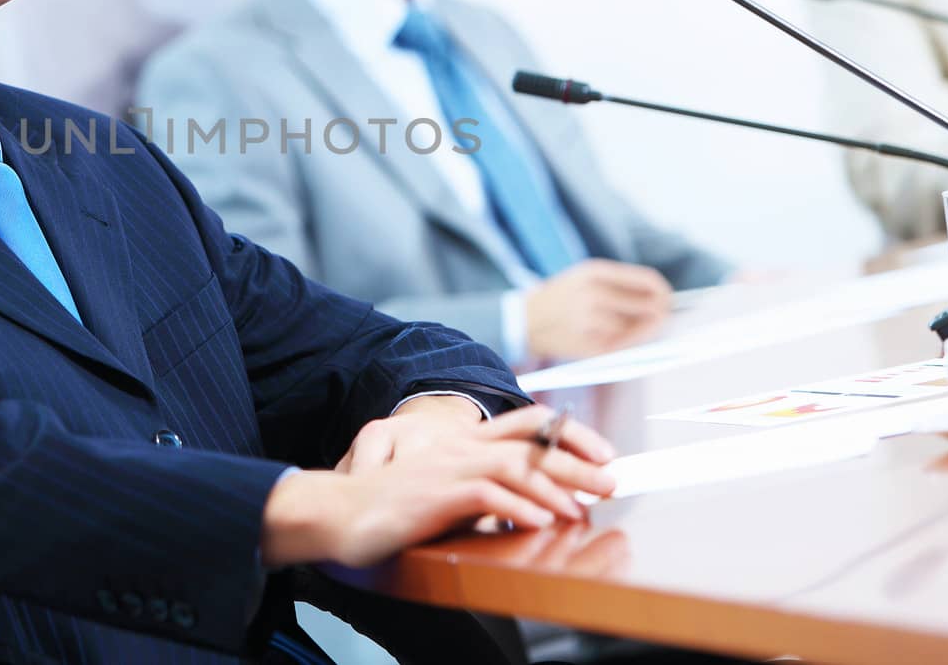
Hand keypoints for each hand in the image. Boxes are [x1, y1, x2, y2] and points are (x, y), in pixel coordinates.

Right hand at [262, 404, 615, 568]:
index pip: (525, 425)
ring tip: (583, 507)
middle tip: (611, 481)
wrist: (337, 513)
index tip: (601, 454)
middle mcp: (459, 450)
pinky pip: (484, 496)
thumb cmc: (386, 511)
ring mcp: (447, 469)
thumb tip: (520, 510)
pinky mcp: (435, 494)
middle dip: (575, 462)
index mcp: (463, 446)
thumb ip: (478, 497)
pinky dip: (517, 508)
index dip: (566, 434)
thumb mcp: (442, 497)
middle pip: (529, 446)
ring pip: (513, 467)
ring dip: (554, 487)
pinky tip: (540, 521)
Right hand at [525, 259, 672, 360]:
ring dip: (642, 331)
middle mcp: (593, 294)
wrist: (524, 320)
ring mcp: (590, 321)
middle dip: (660, 315)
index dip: (663, 292)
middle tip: (662, 318)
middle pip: (649, 307)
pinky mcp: (588, 345)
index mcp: (594, 272)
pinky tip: (617, 339)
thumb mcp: (586, 277)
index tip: (668, 299)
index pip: (648, 281)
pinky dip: (626, 344)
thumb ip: (621, 285)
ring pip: (638, 328)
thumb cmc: (563, 297)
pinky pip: (623, 346)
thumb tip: (662, 300)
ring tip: (632, 328)